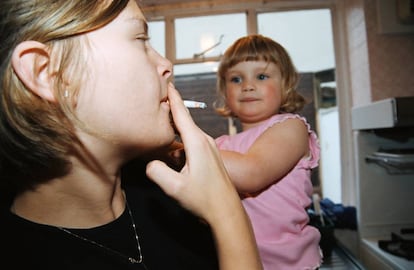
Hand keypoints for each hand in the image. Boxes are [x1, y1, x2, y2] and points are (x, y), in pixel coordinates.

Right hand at [146, 83, 236, 220]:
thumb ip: (157, 172)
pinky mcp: (210, 156)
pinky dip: (181, 136)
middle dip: (171, 107)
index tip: (167, 82)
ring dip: (175, 124)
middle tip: (157, 96)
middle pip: (184, 119)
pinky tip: (173, 144)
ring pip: (188, 131)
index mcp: (197, 142)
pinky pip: (192, 140)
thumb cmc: (204, 199)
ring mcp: (209, 148)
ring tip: (161, 118)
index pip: (181, 114)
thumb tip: (149, 162)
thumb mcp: (175, 188)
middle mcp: (205, 141)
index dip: (173, 97)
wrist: (227, 210)